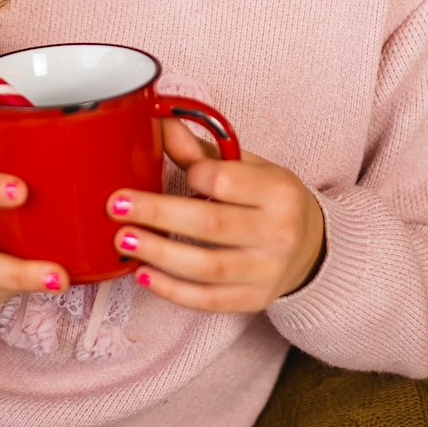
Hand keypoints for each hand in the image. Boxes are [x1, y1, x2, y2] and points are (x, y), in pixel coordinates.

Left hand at [106, 119, 324, 312]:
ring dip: (159, 253)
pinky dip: (173, 290)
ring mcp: (267, 272)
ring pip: (206, 267)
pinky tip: (144, 274)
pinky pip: (208, 300)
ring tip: (123, 240)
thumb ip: (204, 153)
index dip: (189, 173)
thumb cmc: (272, 200)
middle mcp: (278, 232)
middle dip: (157, 214)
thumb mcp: (250, 168)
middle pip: (209, 223)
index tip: (159, 169)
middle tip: (115, 206)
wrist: (312, 248)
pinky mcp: (253, 300)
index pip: (225, 180)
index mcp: (279, 191)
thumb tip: (161, 125)